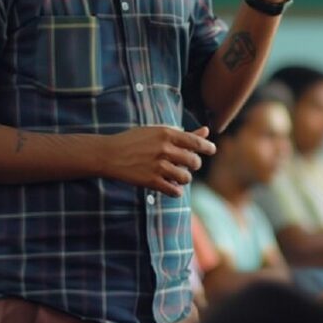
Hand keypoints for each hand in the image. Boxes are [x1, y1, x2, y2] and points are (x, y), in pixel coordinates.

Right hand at [101, 126, 216, 196]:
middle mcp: (165, 149)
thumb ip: (184, 134)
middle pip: (194, 161)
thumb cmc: (136, 140)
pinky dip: (176, 191)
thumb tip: (206, 131)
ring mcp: (158, 166)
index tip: (212, 150)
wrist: (110, 154)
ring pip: (186, 177)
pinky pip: (174, 191)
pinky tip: (171, 186)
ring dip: (184, 178)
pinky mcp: (151, 181)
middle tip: (187, 163)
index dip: (208, 147)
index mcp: (167, 134)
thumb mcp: (158, 132)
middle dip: (194, 164)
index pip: (196, 142)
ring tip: (177, 175)